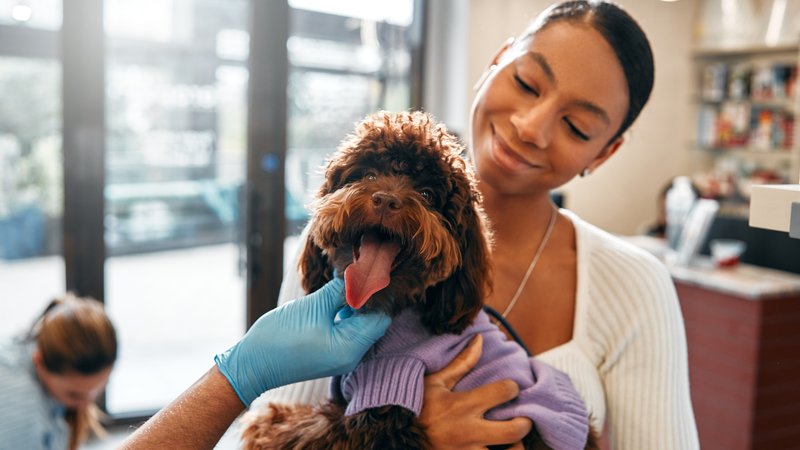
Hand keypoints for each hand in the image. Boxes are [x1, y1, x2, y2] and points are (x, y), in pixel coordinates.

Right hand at [214, 277, 390, 405]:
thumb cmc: (280, 337)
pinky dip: (345, 309)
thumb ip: (341, 290)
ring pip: (359, 322)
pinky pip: (346, 327)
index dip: (377, 292)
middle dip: (367, 294)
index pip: (380, 317)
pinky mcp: (330, 350)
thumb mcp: (314, 307)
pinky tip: (337, 291)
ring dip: (355, 300)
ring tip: (347, 275)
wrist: (252, 363)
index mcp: (351, 348)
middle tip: (359, 268)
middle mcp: (351, 355)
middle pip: (372, 320)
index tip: (369, 268)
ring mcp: (341, 354)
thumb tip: (361, 272)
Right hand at [419, 335, 532, 449]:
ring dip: (515, 447)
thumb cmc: (417, 408)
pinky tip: (497, 448)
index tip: (510, 389)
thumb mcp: (436, 382)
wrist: (395, 435)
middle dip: (525, 423)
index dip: (513, 388)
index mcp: (462, 405)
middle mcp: (468, 431)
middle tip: (523, 418)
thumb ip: (461, 363)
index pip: (503, 392)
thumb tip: (479, 339)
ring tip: (512, 440)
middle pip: (515, 431)